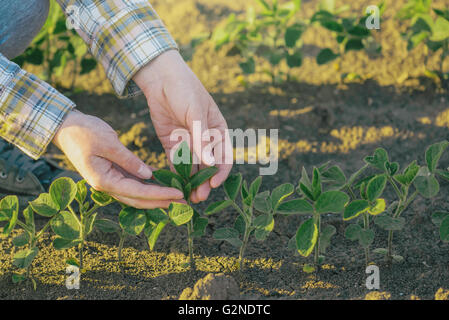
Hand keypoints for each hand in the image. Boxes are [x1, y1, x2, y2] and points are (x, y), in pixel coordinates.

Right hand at [52, 110, 184, 208]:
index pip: (138, 192)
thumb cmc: (84, 132)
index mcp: (104, 180)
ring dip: (155, 198)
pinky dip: (147, 188)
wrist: (65, 127)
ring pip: (136, 196)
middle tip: (184, 203)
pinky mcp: (111, 175)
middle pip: (138, 200)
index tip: (179, 194)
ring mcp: (109, 181)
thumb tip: (148, 175)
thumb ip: (128, 160)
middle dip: (161, 202)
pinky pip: (132, 186)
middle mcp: (107, 186)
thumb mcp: (108, 142)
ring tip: (176, 198)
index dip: (160, 194)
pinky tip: (160, 187)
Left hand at [133, 50, 231, 202]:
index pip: (224, 157)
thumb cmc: (185, 90)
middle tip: (198, 197)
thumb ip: (202, 138)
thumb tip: (210, 163)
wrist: (161, 78)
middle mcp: (205, 140)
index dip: (220, 172)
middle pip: (207, 167)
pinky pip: (175, 162)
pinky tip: (173, 185)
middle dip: (204, 182)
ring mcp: (188, 143)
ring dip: (190, 182)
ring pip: (192, 167)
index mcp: (218, 131)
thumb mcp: (196, 113)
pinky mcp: (172, 144)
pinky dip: (175, 174)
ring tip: (187, 196)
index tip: (213, 184)